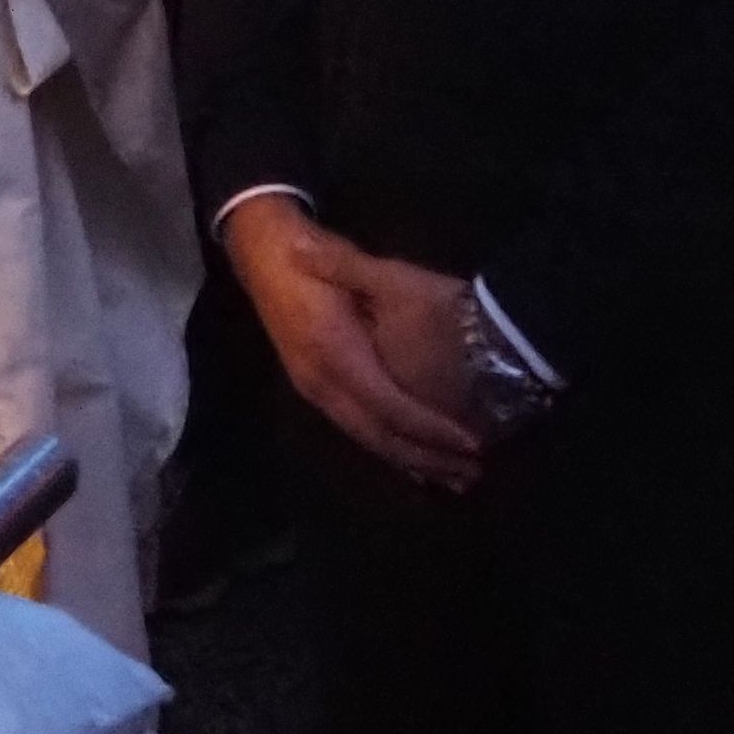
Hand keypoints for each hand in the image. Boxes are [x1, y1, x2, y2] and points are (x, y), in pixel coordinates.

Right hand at [220, 196, 485, 494]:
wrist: (261, 255)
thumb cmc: (307, 255)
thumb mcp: (340, 259)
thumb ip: (368, 284)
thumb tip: (411, 303)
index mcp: (332, 352)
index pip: (388, 406)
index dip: (430, 428)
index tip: (471, 442)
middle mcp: (320, 382)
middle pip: (379, 435)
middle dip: (426, 458)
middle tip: (472, 474)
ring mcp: (315, 390)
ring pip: (367, 439)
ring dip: (412, 462)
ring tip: (455, 479)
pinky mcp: (317, 390)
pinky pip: (357, 430)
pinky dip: (390, 451)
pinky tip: (416, 468)